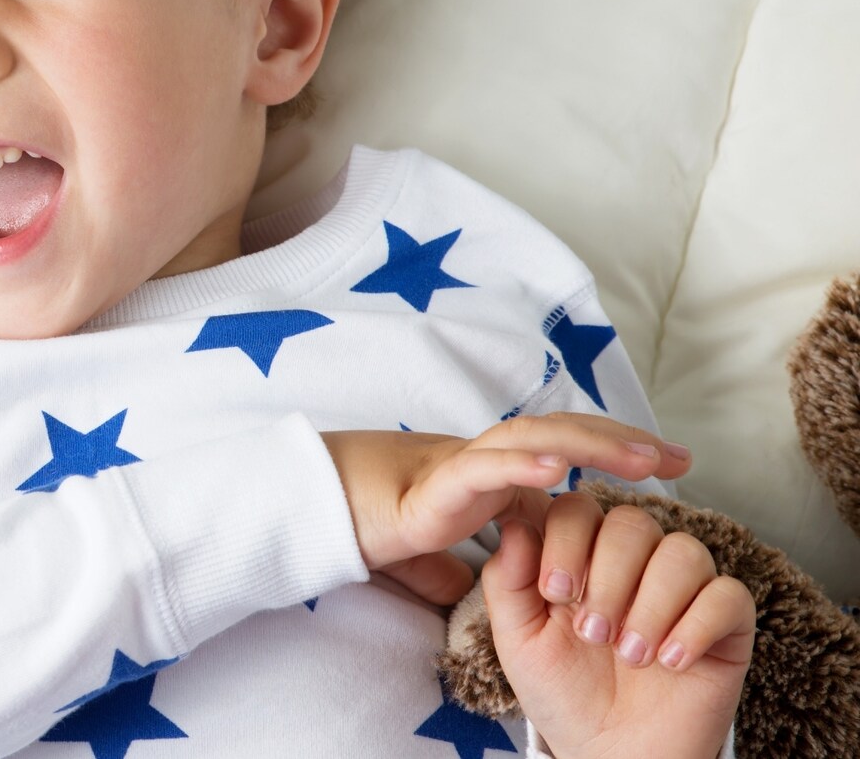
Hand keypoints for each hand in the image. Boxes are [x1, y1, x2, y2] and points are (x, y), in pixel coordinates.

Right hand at [320, 415, 689, 595]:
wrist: (332, 511)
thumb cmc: (384, 521)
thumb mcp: (443, 551)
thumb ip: (471, 561)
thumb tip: (478, 579)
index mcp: (497, 469)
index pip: (568, 446)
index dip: (618, 448)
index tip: (672, 463)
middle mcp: (488, 456)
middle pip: (567, 433)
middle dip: (626, 441)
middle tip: (680, 457)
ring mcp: (467, 462)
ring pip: (538, 439)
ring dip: (593, 445)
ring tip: (643, 461)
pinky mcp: (441, 480)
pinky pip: (490, 467)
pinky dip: (525, 465)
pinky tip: (563, 470)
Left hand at [481, 490, 752, 758]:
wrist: (610, 753)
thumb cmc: (564, 692)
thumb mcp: (519, 638)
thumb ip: (509, 581)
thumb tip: (515, 523)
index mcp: (584, 555)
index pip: (580, 508)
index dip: (568, 540)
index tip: (557, 593)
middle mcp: (637, 563)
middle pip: (633, 523)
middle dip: (609, 577)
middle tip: (594, 635)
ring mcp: (685, 589)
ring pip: (683, 553)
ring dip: (652, 604)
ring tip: (631, 656)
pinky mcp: (727, 623)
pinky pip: (729, 595)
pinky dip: (696, 626)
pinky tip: (669, 661)